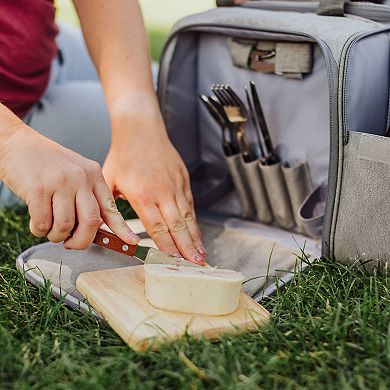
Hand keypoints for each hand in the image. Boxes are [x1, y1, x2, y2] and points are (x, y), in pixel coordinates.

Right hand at [0, 125, 139, 248]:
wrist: (18, 143)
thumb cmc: (48, 164)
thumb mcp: (76, 174)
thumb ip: (87, 197)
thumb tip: (95, 230)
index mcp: (94, 175)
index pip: (111, 208)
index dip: (123, 229)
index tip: (132, 243)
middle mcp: (81, 177)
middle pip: (91, 222)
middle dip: (81, 241)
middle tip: (71, 244)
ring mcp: (60, 182)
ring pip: (65, 226)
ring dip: (56, 236)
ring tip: (49, 228)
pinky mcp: (38, 188)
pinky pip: (43, 223)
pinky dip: (39, 229)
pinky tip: (37, 221)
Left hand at [103, 117, 205, 263]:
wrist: (141, 129)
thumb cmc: (124, 155)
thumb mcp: (110, 180)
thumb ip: (111, 207)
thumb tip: (109, 228)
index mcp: (143, 195)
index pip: (158, 227)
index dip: (167, 247)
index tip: (174, 261)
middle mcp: (163, 192)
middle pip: (177, 226)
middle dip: (187, 248)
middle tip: (196, 265)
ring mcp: (176, 186)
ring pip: (188, 217)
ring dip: (195, 237)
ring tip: (202, 254)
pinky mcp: (183, 180)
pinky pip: (190, 204)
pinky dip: (194, 221)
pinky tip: (196, 232)